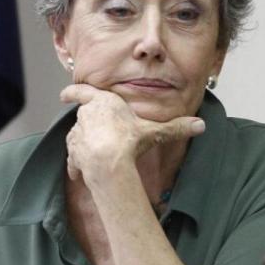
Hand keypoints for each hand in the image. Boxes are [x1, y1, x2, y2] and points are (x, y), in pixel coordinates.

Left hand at [59, 84, 205, 183]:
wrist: (109, 161)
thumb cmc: (129, 141)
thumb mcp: (155, 132)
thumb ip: (176, 128)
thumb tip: (201, 125)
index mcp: (104, 102)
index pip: (83, 92)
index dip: (72, 91)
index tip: (63, 94)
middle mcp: (87, 114)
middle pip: (85, 116)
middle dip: (91, 124)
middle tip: (100, 134)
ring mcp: (78, 133)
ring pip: (78, 136)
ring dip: (84, 143)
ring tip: (95, 153)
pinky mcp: (74, 152)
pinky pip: (74, 157)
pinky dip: (76, 163)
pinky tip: (80, 173)